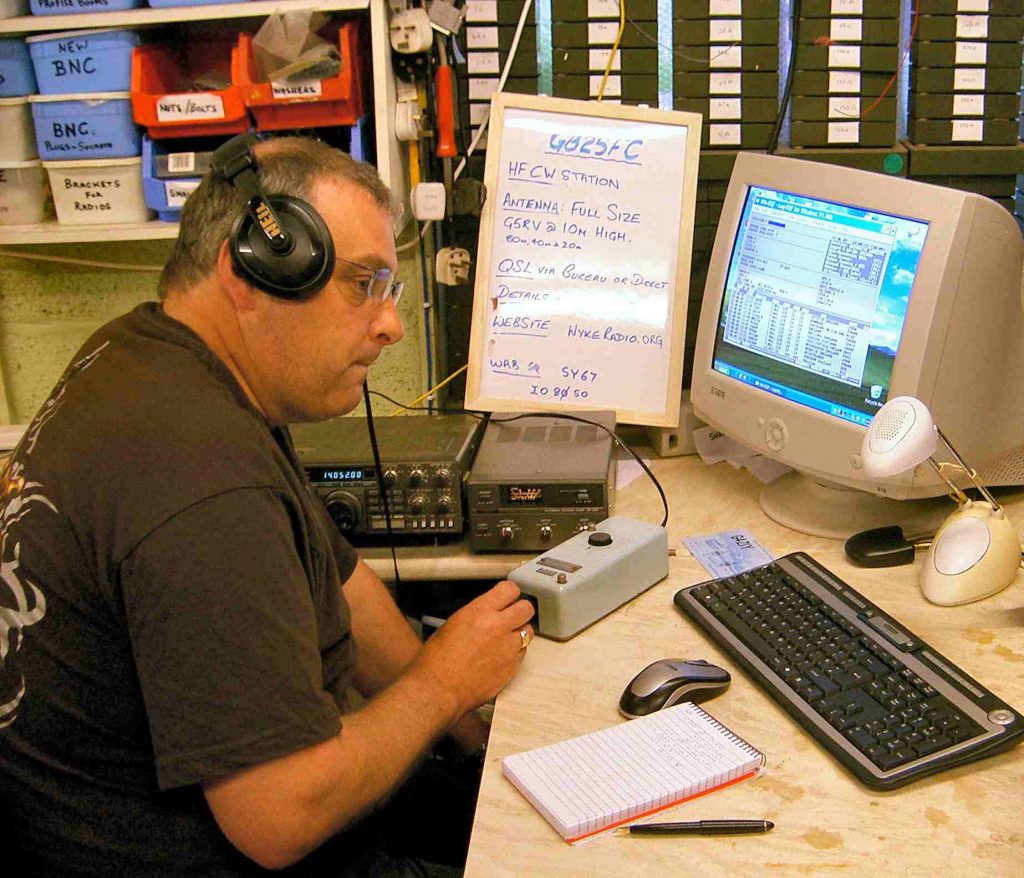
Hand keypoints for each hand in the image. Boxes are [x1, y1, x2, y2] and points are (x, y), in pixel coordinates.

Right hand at [410, 580, 534, 720]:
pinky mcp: (512, 667)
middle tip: (512, 615)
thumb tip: (487, 612)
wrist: (438, 689)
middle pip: (526, 608)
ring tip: (505, 638)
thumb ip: (476, 614)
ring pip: (528, 632)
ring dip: (519, 632)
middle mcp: (498, 627)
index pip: (510, 589)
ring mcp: (508, 648)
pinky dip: (515, 652)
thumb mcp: (453, 623)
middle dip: (520, 610)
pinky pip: (522, 653)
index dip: (509, 592)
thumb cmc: (437, 660)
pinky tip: (500, 656)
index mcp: (480, 612)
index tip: (507, 596)